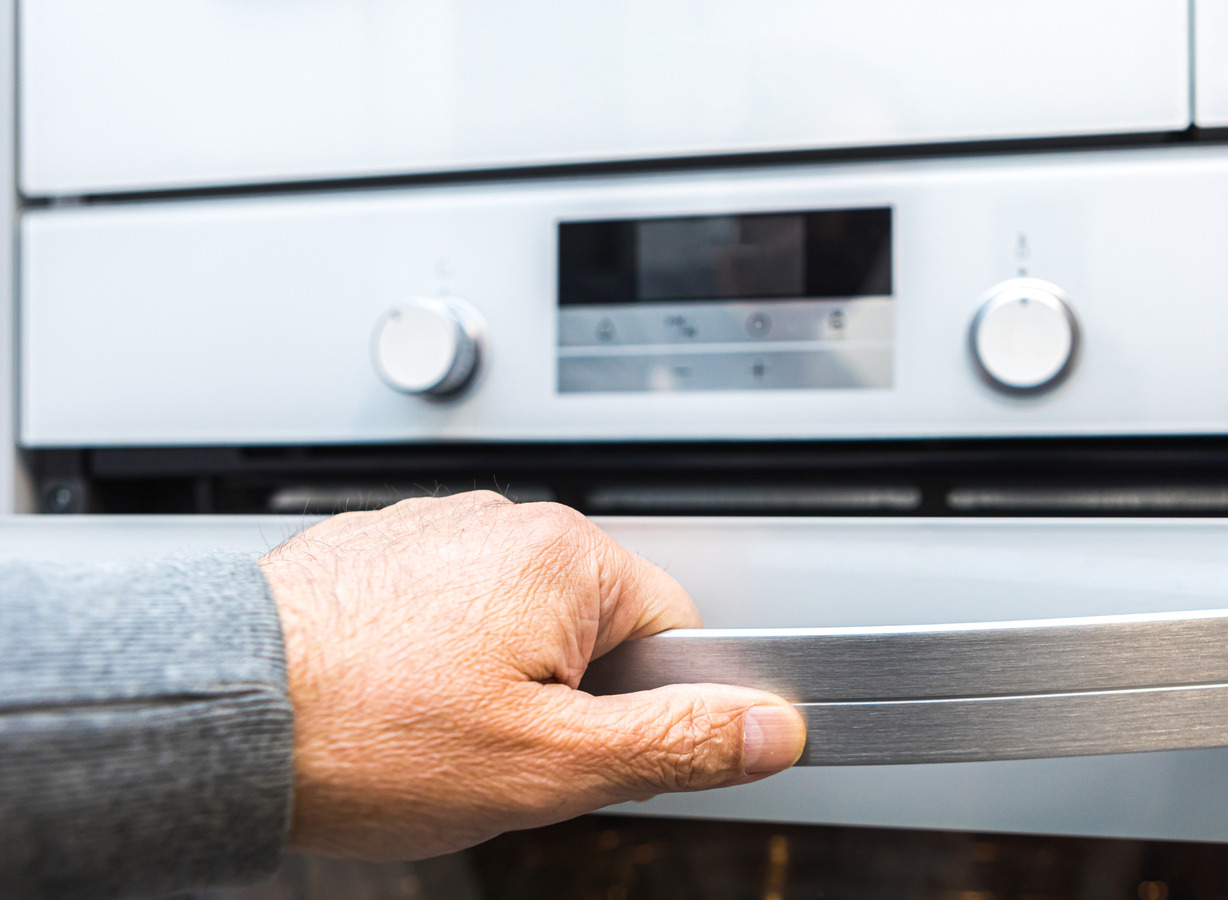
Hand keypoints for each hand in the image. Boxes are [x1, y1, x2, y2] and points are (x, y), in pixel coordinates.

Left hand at [257, 493, 804, 859]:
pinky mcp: (375, 552)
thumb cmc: (363, 733)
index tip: (598, 751)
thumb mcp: (550, 765)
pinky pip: (445, 612)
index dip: (650, 711)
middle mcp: (500, 521)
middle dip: (566, 701)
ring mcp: (431, 531)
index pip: (677, 632)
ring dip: (498, 682)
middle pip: (594, 628)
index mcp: (565, 555)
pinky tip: (393, 705)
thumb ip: (677, 742)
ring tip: (433, 733)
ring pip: (516, 625)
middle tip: (500, 753)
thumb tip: (770, 727)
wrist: (210, 715)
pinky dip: (434, 660)